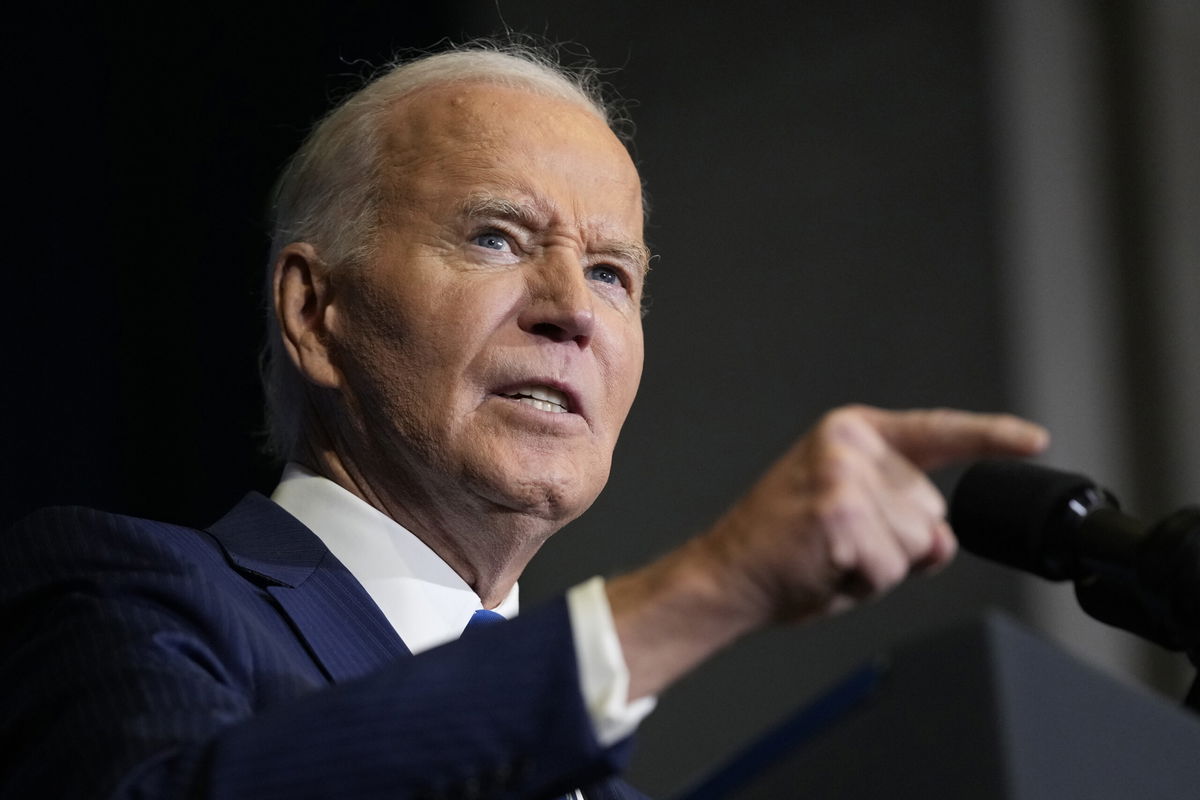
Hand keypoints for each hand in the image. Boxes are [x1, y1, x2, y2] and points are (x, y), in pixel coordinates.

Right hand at [608, 405, 1048, 698]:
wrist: (726, 576)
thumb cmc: (784, 550)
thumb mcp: (854, 521)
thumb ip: (908, 521)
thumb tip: (943, 541)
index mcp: (852, 433)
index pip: (936, 433)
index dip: (991, 437)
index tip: (1036, 440)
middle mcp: (850, 445)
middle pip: (930, 511)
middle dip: (898, 544)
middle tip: (838, 546)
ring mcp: (844, 477)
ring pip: (916, 544)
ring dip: (881, 567)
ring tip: (829, 557)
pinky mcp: (839, 515)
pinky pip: (891, 568)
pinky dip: (864, 583)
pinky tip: (823, 567)